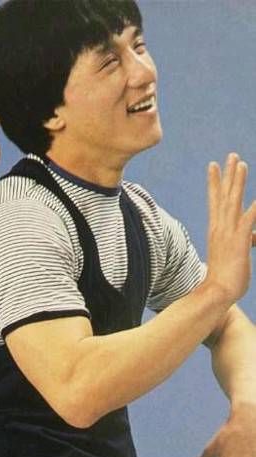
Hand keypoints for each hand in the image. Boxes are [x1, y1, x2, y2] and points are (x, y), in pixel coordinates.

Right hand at [204, 153, 255, 303]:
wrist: (217, 292)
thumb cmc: (224, 279)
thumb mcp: (234, 255)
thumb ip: (242, 241)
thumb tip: (252, 237)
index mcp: (217, 230)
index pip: (215, 201)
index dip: (215, 183)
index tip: (213, 166)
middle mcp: (220, 228)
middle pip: (224, 196)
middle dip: (228, 175)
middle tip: (232, 155)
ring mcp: (229, 233)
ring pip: (234, 201)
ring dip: (238, 182)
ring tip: (241, 163)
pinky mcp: (239, 241)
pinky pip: (249, 219)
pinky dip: (255, 207)